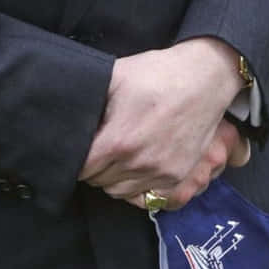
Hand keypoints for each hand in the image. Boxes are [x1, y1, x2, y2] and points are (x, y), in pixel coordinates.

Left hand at [79, 37, 249, 202]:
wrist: (206, 77)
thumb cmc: (158, 72)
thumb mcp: (115, 76)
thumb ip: (88, 101)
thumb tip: (63, 114)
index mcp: (118, 141)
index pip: (81, 169)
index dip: (75, 158)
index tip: (81, 147)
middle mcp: (139, 163)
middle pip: (98, 181)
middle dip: (94, 166)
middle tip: (100, 147)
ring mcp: (161, 172)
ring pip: (119, 191)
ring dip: (113, 177)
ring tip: (117, 155)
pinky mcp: (178, 175)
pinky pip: (146, 196)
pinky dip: (136, 186)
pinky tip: (136, 167)